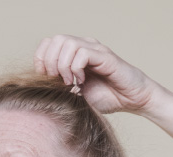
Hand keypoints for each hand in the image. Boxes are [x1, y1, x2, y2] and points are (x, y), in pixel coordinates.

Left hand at [34, 34, 163, 114]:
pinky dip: (76, 68)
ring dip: (63, 65)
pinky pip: (82, 53)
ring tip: (68, 82)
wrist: (131, 100)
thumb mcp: (75, 93)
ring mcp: (95, 50)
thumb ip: (59, 86)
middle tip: (55, 80)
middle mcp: (85, 46)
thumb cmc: (106, 97)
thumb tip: (40, 86)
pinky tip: (81, 81)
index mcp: (75, 52)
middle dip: (49, 61)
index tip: (44, 77)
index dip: (41, 58)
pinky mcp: (105, 57)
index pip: (49, 42)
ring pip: (67, 43)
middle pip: (55, 39)